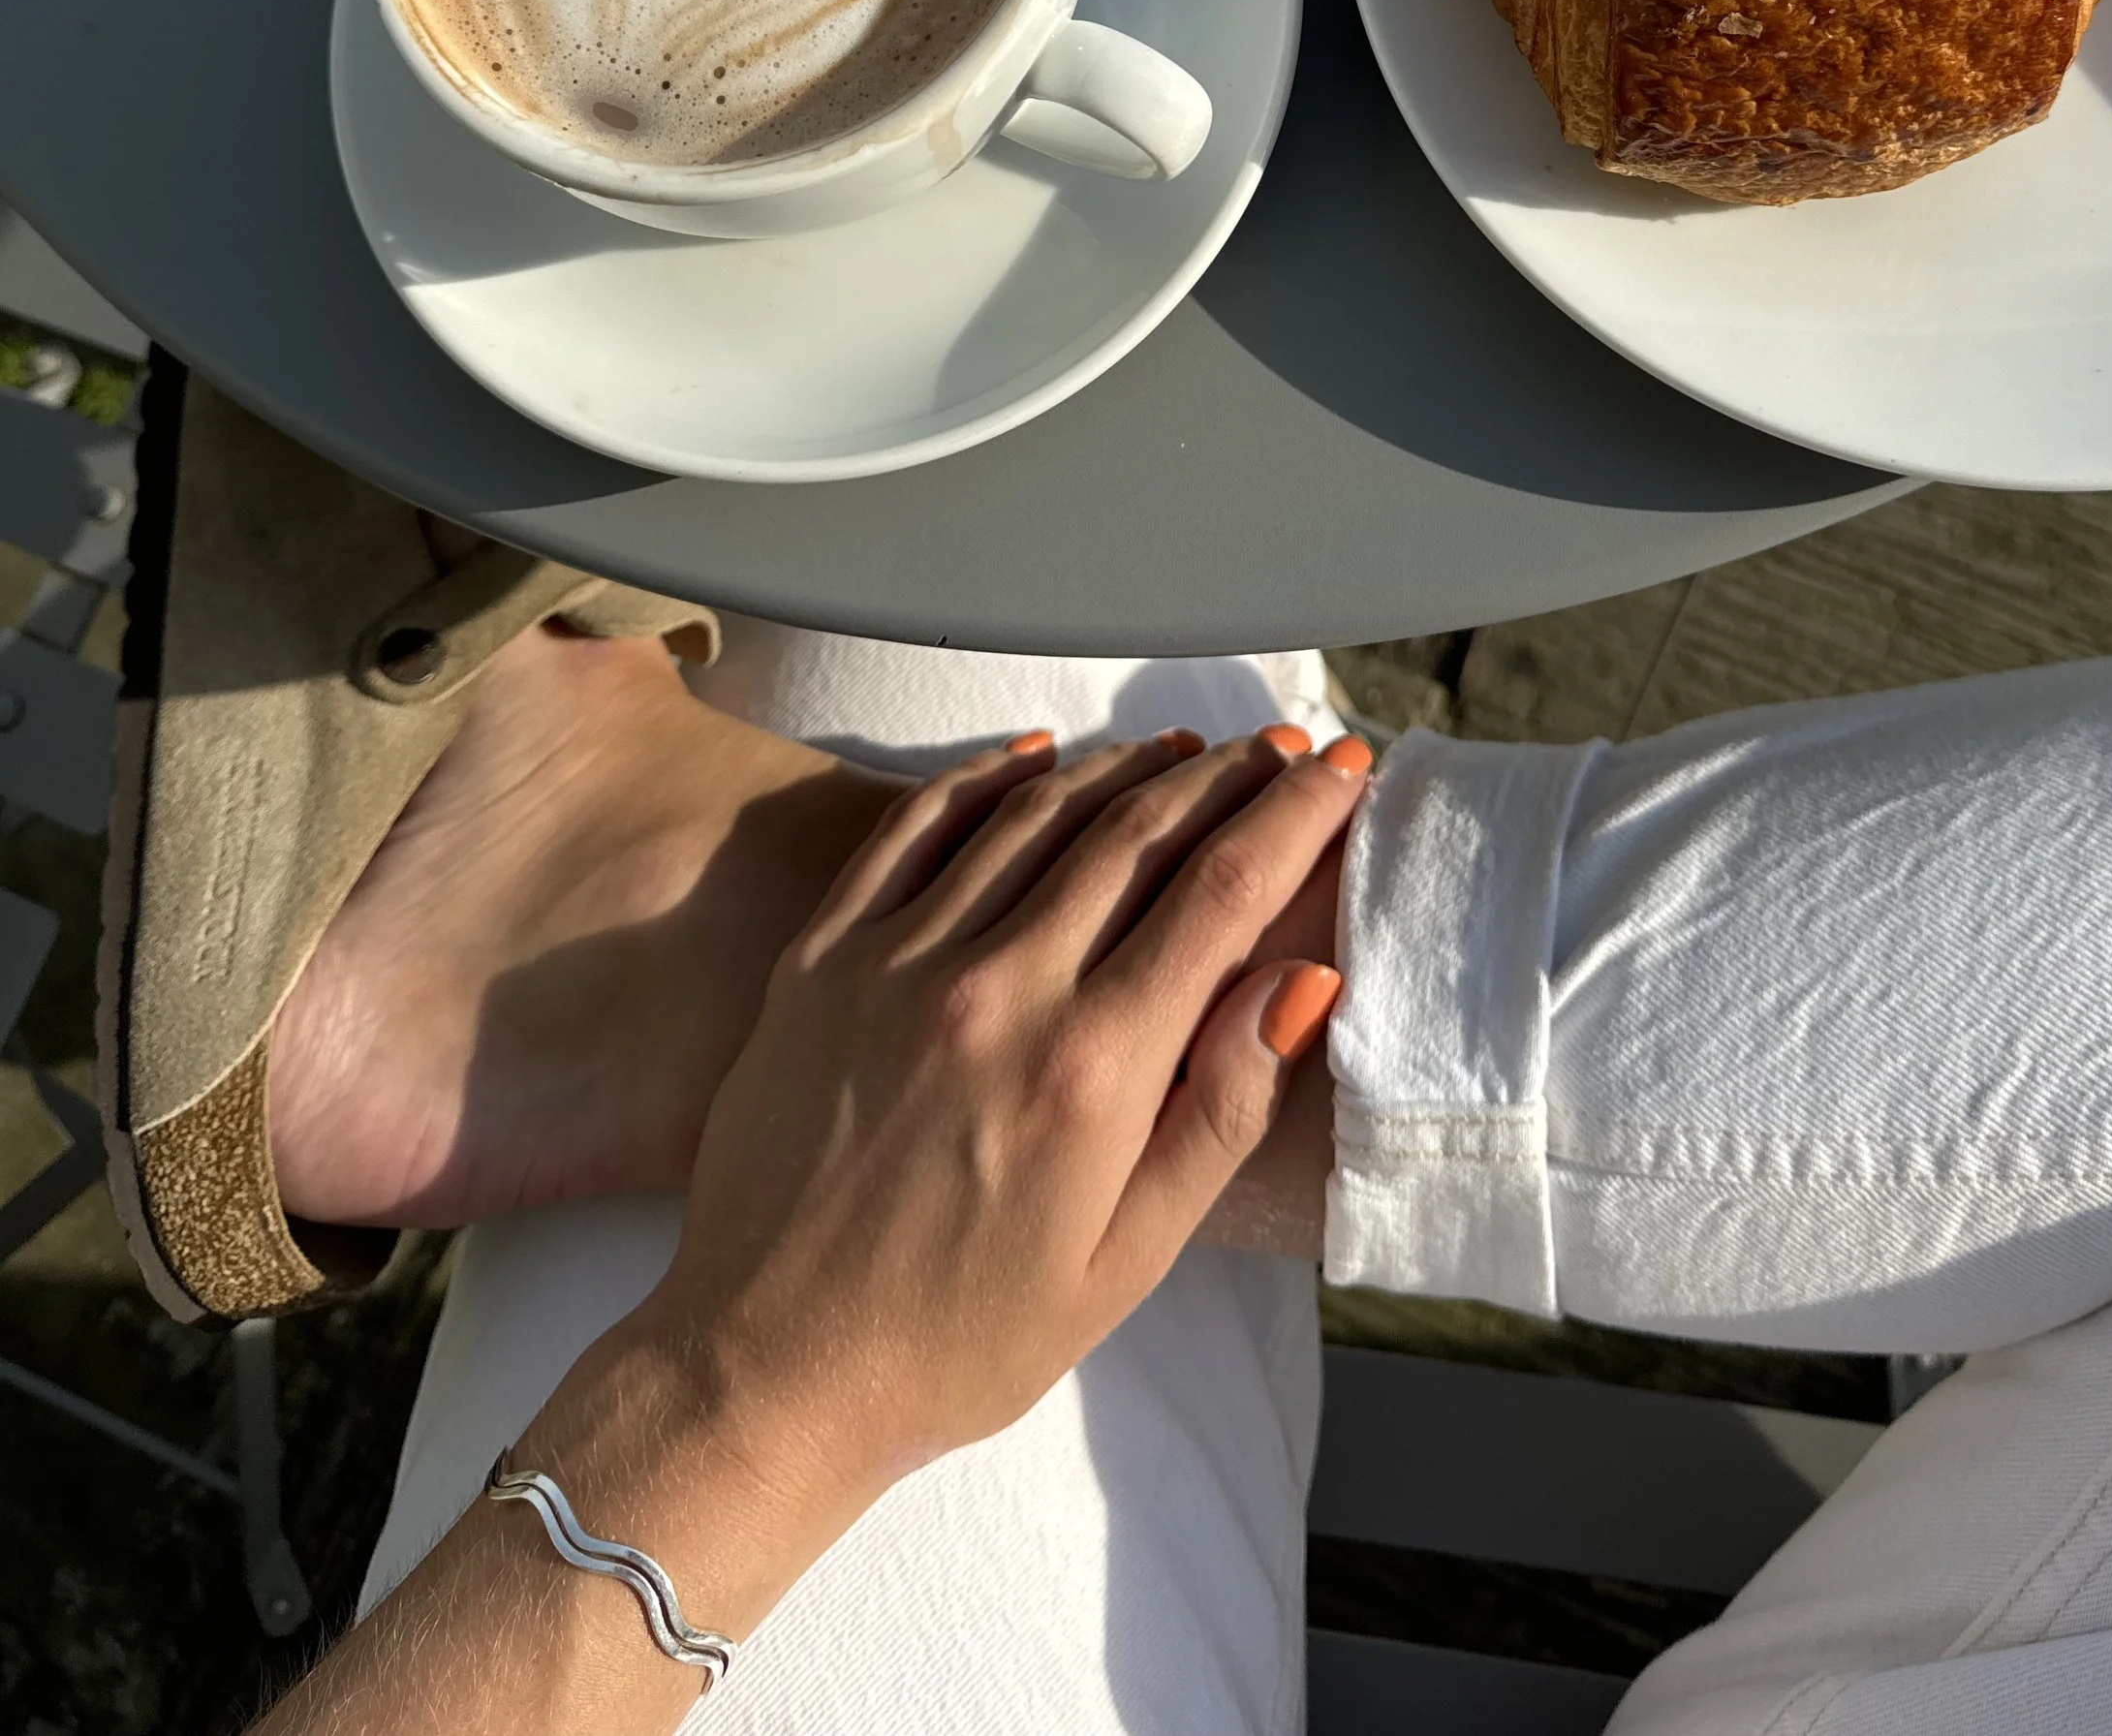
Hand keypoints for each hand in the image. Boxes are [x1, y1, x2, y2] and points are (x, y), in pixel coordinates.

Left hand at [257, 722, 1369, 1735]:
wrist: (768, 1368)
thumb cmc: (961, 1337)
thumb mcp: (1128, 1261)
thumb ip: (1221, 1111)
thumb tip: (1301, 980)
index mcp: (1091, 1067)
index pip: (1222, 890)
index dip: (1294, 813)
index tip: (1341, 768)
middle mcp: (999, 986)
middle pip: (1139, 830)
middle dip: (1229, 773)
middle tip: (1284, 745)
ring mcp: (900, 958)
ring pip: (1036, 811)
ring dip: (1125, 765)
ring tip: (1188, 750)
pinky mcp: (822, 955)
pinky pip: (917, 828)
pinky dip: (989, 776)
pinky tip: (1040, 755)